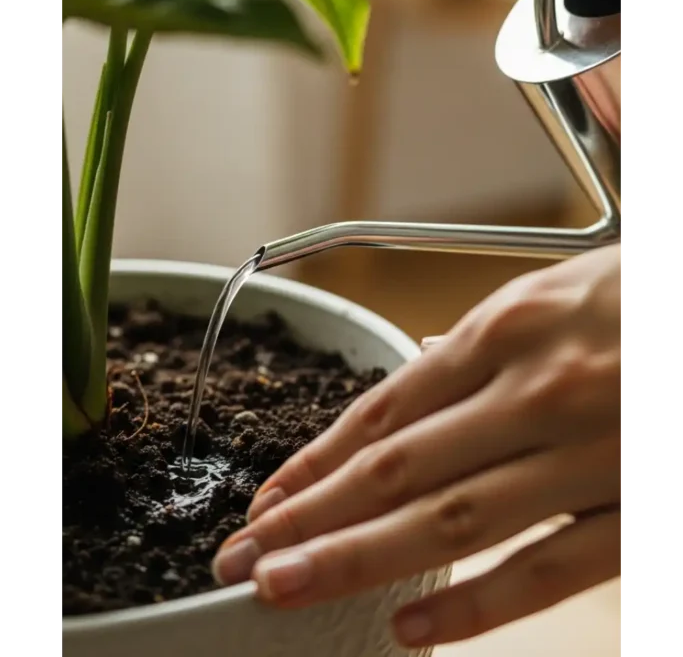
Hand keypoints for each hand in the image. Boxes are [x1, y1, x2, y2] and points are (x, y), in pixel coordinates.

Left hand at [212, 245, 622, 648]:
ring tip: (290, 591)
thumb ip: (488, 335)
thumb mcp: (563, 287)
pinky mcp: (639, 509)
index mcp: (513, 325)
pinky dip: (478, 606)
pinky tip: (414, 632)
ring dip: (360, 561)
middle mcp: (537, 389)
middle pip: (398, 469)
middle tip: (242, 561)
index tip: (267, 498)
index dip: (317, 457)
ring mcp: (589, 454)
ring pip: (452, 522)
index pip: (388, 405)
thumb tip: (422, 359)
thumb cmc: (641, 297)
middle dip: (309, 517)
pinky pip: (551, 570)